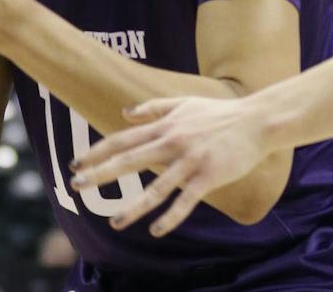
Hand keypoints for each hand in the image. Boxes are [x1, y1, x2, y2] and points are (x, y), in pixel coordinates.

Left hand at [68, 94, 270, 235]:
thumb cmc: (219, 113)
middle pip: (130, 160)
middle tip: (76, 186)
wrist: (256, 121)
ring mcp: (190, 160)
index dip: (97, 151)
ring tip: (115, 223)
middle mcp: (172, 142)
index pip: (123, 139)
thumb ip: (154, 108)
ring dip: (134, 206)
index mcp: (165, 126)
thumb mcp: (184, 102)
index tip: (76, 163)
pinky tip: (156, 230)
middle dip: (101, 173)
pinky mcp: (209, 176)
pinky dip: (171, 217)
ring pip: (156, 187)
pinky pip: (186, 201)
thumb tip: (126, 113)